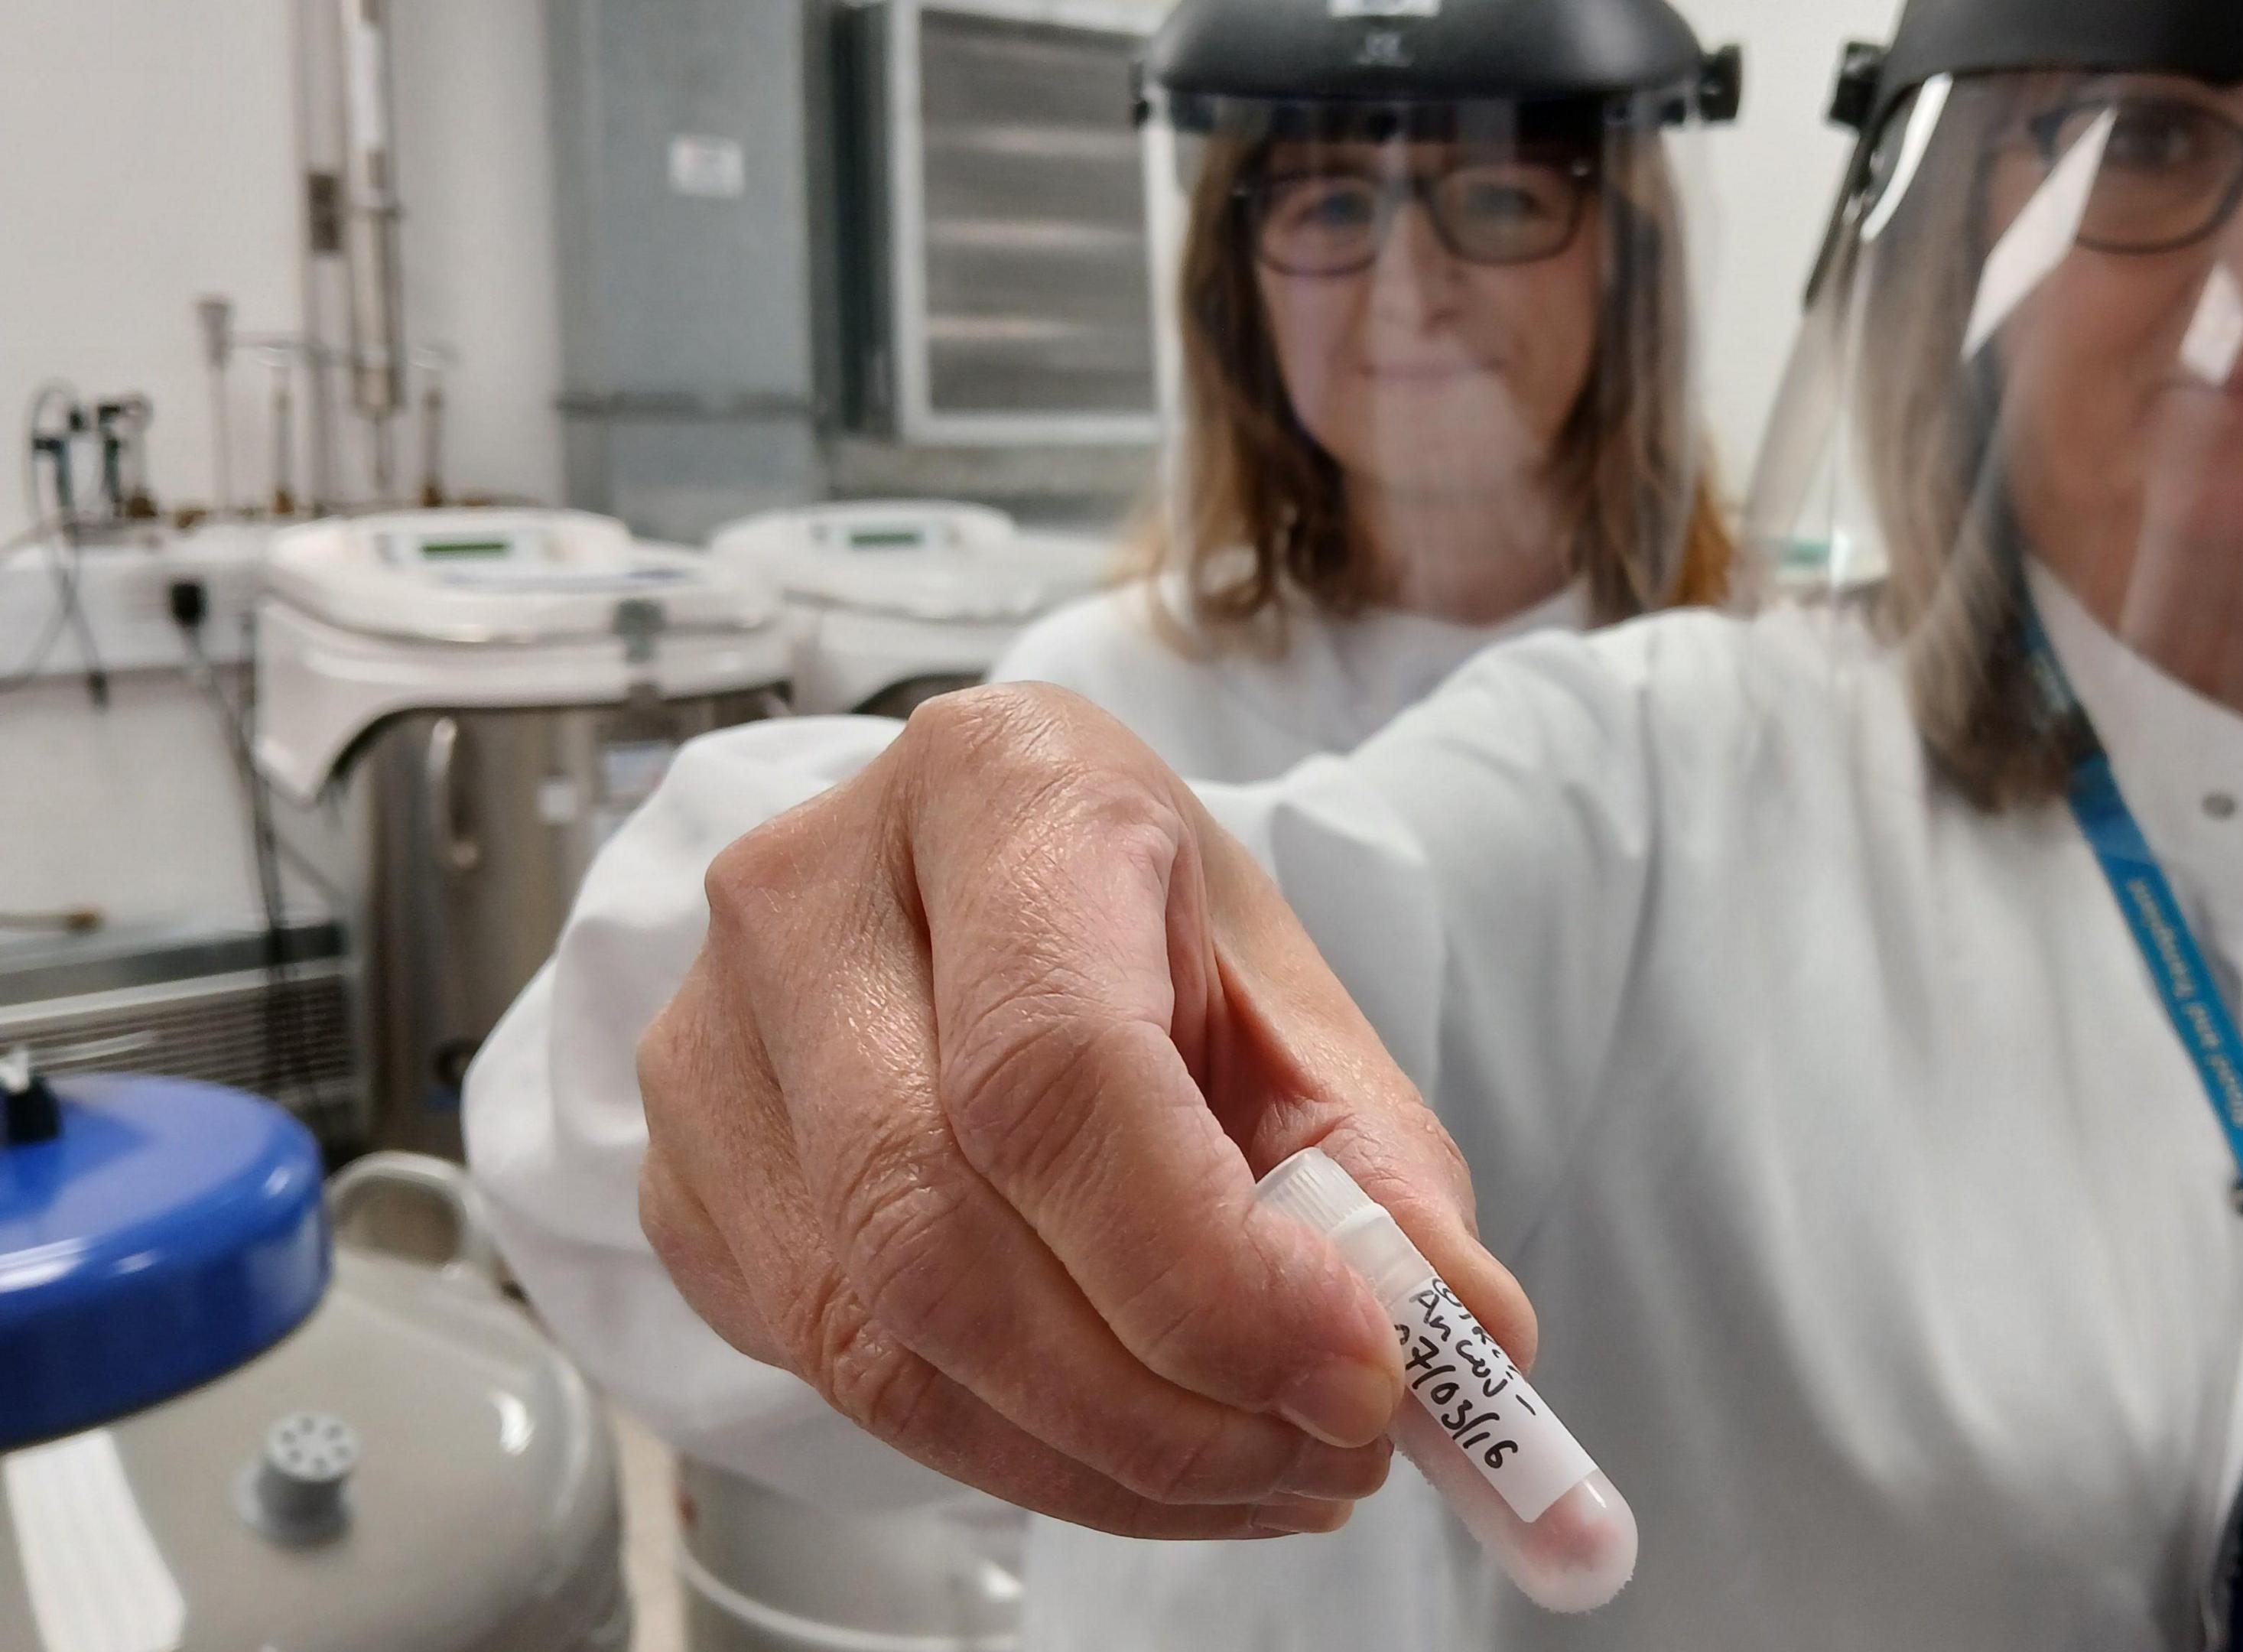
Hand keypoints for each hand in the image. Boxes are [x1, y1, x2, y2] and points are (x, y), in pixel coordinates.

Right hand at [635, 686, 1537, 1538]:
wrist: (988, 907)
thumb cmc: (1149, 942)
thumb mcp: (1293, 1014)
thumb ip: (1386, 1174)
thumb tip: (1473, 1342)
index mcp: (996, 785)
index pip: (1056, 1067)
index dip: (1205, 1262)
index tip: (1357, 1378)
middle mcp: (810, 893)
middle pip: (942, 1224)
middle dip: (1161, 1401)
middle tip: (1329, 1458)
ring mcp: (708, 1041)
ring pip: (876, 1334)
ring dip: (1097, 1457)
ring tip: (1262, 1468)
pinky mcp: (678, 1181)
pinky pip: (831, 1377)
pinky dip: (1011, 1453)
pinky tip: (1136, 1442)